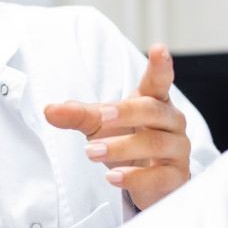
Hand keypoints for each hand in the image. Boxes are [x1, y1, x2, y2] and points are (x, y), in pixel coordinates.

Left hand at [44, 44, 192, 209]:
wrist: (148, 178)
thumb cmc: (128, 140)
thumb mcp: (102, 124)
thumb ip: (79, 115)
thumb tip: (50, 111)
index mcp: (155, 101)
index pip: (159, 81)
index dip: (161, 66)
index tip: (159, 50)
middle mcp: (172, 122)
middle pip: (153, 110)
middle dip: (125, 113)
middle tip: (100, 119)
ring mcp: (177, 149)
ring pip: (155, 144)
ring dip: (121, 148)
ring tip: (91, 152)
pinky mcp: (176, 176)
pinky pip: (160, 176)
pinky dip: (135, 177)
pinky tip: (113, 177)